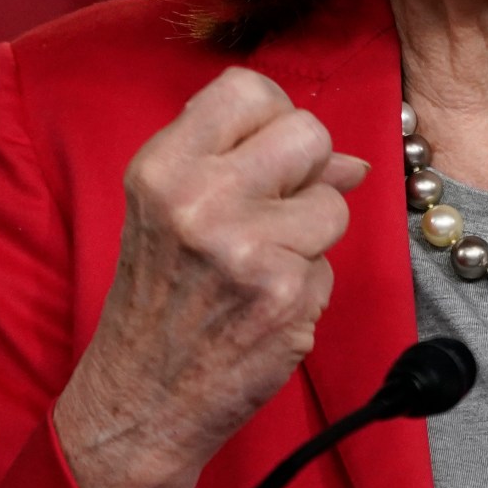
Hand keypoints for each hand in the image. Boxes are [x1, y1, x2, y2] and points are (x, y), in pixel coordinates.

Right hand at [54, 67, 368, 487]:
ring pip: (333, 204)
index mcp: (163, 167)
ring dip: (310, 237)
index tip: (264, 155)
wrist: (138, 399)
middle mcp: (201, 199)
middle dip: (307, 172)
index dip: (272, 118)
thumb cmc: (158, 299)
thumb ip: (244, 165)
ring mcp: (247, 248)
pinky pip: (330, 266)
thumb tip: (349, 160)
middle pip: (309, 133)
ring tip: (258, 267)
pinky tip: (262, 308)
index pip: (248, 88)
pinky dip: (306, 288)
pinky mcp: (285, 296)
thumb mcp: (169, 211)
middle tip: (272, 212)